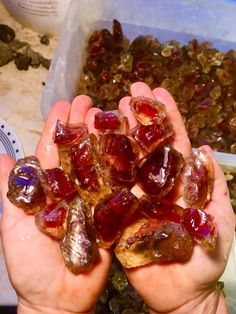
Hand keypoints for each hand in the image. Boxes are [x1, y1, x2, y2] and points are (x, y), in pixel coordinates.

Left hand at [0, 96, 110, 313]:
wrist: (56, 299)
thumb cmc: (29, 266)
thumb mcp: (13, 224)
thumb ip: (11, 190)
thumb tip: (1, 155)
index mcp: (48, 189)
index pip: (52, 151)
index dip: (58, 127)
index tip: (65, 105)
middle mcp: (72, 190)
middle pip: (79, 152)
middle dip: (83, 126)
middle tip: (91, 103)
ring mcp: (93, 201)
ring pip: (100, 165)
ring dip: (105, 141)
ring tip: (110, 117)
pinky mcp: (111, 216)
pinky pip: (118, 191)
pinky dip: (124, 170)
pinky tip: (131, 151)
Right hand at [118, 82, 234, 313]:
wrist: (182, 294)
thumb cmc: (206, 262)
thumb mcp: (220, 222)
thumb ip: (215, 189)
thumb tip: (205, 150)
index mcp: (181, 183)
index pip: (174, 142)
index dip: (166, 117)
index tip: (157, 92)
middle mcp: (156, 185)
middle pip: (146, 146)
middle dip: (139, 118)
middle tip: (128, 92)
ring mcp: (136, 199)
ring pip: (124, 163)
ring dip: (116, 137)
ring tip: (105, 112)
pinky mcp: (119, 217)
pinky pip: (108, 191)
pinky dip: (100, 171)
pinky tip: (89, 150)